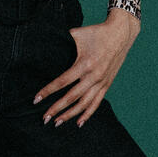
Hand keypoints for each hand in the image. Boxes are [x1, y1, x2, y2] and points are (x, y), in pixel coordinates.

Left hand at [34, 7, 139, 126]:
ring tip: (57, 122)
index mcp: (85, 63)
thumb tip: (43, 47)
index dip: (48, 91)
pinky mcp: (107, 85)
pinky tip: (78, 123)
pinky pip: (96, 103)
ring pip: (84, 104)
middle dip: (56, 108)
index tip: (36, 99)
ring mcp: (101, 82)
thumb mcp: (77, 34)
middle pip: (72, 97)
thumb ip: (61, 42)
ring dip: (70, 115)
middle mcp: (94, 76)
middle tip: (44, 118)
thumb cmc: (95, 32)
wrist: (121, 33)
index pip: (62, 81)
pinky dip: (87, 114)